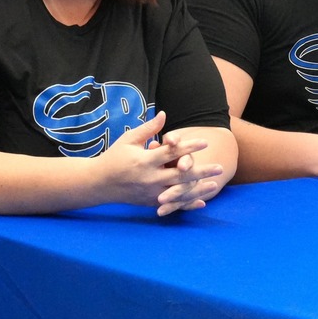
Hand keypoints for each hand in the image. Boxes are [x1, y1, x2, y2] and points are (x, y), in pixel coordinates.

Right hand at [98, 111, 220, 215]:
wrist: (98, 184)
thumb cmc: (114, 157)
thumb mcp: (129, 140)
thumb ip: (148, 129)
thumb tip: (165, 114)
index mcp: (144, 161)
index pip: (171, 153)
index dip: (189, 147)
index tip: (205, 142)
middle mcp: (149, 179)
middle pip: (179, 175)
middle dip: (201, 171)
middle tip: (219, 168)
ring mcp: (150, 193)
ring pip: (179, 192)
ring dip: (198, 189)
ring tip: (215, 185)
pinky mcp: (150, 203)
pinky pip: (172, 204)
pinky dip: (187, 204)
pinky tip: (202, 202)